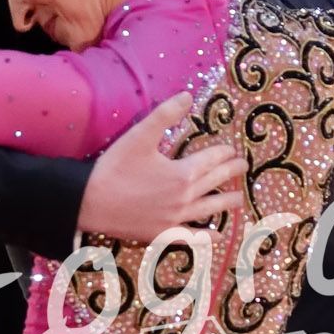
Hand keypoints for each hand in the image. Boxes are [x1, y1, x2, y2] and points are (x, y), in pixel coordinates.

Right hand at [77, 92, 243, 243]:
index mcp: (183, 174)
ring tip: (239, 198)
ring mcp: (176, 219)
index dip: (224, 153)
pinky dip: (207, 237)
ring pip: (210, 209)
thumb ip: (166, 114)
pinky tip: (218, 235)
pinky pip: (192, 238)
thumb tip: (189, 96)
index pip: (212, 160)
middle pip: (215, 182)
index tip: (232, 150)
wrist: (90, 202)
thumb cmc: (115, 167)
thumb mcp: (140, 135)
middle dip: (231, 172)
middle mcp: (185, 198)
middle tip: (242, 167)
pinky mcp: (164, 234)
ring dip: (227, 202)